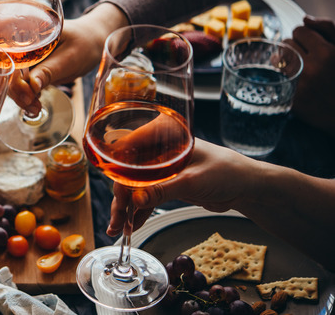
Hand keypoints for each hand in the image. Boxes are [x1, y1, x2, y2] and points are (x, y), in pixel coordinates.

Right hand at [8, 3, 126, 114]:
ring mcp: (21, 58)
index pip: (5, 57)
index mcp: (26, 33)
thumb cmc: (84, 43)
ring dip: (18, 97)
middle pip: (1, 71)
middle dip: (14, 91)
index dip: (11, 77)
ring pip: (6, 81)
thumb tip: (31, 87)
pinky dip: (23, 97)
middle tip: (33, 105)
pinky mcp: (27, 69)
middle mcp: (19, 44)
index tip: (28, 94)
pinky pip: (16, 85)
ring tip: (36, 108)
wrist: (92, 41)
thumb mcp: (70, 57)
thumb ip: (49, 71)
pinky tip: (35, 103)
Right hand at [106, 139, 254, 236]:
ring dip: (126, 208)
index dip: (117, 173)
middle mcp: (158, 148)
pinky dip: (138, 211)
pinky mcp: (166, 183)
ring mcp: (161, 167)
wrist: (247, 187)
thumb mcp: (192, 181)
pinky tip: (131, 225)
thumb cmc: (227, 172)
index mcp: (163, 136)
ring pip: (134, 187)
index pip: (128, 152)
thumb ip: (163, 190)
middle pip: (128, 173)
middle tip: (117, 220)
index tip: (116, 196)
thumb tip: (135, 201)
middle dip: (121, 198)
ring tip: (119, 228)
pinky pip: (145, 197)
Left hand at [284, 15, 334, 135]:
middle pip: (286, 43)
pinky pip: (276, 75)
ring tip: (299, 65)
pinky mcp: (291, 97)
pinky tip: (293, 77)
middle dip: (294, 47)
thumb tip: (305, 19)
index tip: (312, 43)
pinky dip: (282, 73)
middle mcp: (312, 67)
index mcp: (328, 53)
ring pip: (277, 58)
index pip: (299, 31)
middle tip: (306, 56)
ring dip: (285, 59)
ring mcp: (299, 83)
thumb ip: (328, 28)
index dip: (305, 36)